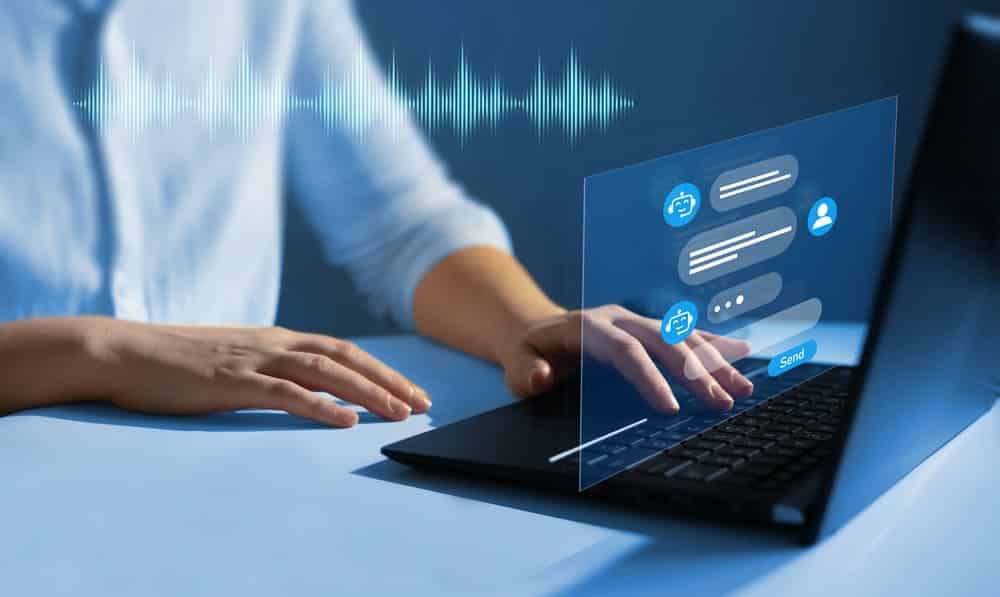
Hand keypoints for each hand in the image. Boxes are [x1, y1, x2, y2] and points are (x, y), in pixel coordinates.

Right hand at [92, 320, 430, 426]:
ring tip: (398, 413)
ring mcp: (254, 360)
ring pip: (325, 372)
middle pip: (346, 357)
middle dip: (389, 380)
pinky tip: (345, 421)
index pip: (342, 351)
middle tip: (423, 403)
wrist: (124, 352)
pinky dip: (319, 406)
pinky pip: (284, 393)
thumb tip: (305, 388)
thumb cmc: (177, 362)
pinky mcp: (232, 381)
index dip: (380, 370)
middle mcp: (274, 343)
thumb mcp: (235, 360)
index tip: (412, 391)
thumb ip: (270, 369)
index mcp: (277, 339)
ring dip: (367, 392)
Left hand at [500, 305, 753, 412]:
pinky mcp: (648, 328)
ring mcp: (637, 320)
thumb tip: (542, 376)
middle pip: (663, 341)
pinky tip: (742, 355)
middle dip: (695, 372)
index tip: (672, 408)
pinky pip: (686, 334)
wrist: (537, 329)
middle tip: (721, 403)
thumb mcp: (516, 365)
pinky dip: (714, 345)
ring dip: (714, 361)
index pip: (625, 351)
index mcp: (588, 327)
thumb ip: (525, 372)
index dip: (650, 377)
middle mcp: (619, 318)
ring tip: (742, 389)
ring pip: (682, 336)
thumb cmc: (529, 353)